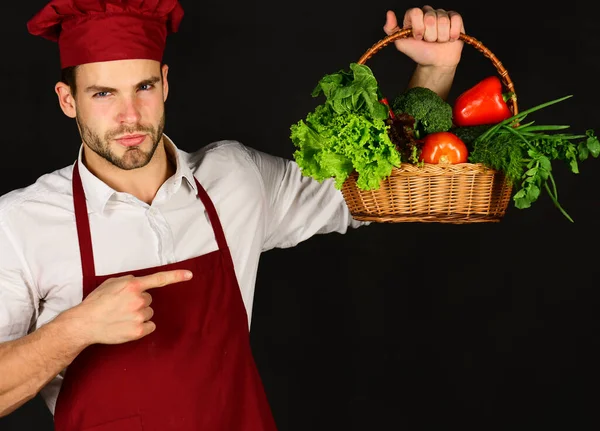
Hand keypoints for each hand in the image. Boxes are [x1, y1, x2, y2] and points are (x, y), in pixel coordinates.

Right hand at [63, 269, 192, 345]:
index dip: (176, 276)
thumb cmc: (97, 302)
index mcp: (132, 286)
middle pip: (149, 299)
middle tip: (121, 306)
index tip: (189, 275)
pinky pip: (150, 326)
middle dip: (138, 302)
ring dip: (139, 314)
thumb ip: (130, 282)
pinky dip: (142, 327)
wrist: (85, 323)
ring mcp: (139, 316)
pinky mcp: (138, 331)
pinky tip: (127, 325)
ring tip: (121, 316)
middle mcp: (138, 300)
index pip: (159, 279)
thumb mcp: (112, 283)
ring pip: (149, 313)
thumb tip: (140, 285)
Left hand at [383, 5, 464, 68]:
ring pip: (443, 21)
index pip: (415, 13)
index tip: (418, 38)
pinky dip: (452, 33)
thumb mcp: (401, 43)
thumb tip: (389, 13)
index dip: (418, 28)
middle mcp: (428, 12)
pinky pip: (456, 20)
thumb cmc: (419, 52)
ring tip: (438, 41)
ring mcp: (442, 14)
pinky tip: (449, 38)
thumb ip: (391, 29)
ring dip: (441, 36)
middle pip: (430, 18)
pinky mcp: (455, 18)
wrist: (435, 62)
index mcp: (415, 16)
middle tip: (429, 41)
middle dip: (430, 35)